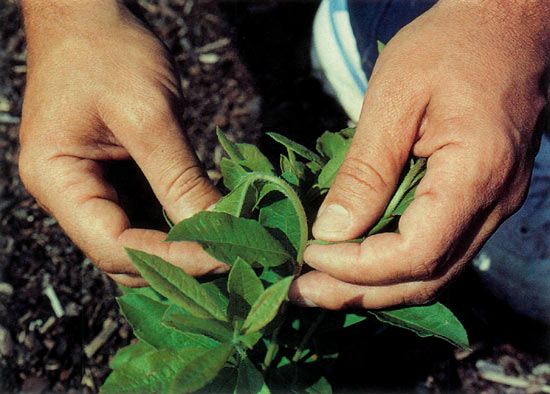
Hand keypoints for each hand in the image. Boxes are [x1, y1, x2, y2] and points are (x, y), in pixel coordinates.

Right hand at [18, 1, 224, 286]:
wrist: (89, 16)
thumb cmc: (109, 51)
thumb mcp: (148, 114)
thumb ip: (180, 178)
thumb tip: (219, 232)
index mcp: (58, 181)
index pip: (115, 245)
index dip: (172, 261)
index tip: (226, 259)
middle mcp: (70, 196)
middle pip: (124, 255)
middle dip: (178, 263)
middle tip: (235, 261)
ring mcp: (92, 190)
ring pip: (138, 242)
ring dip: (182, 250)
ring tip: (230, 250)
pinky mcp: (115, 180)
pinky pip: (147, 216)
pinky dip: (179, 225)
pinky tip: (213, 225)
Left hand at [291, 0, 548, 308]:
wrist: (505, 24)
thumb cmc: (450, 45)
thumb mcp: (395, 98)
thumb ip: (366, 170)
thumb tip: (333, 231)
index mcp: (476, 174)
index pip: (414, 253)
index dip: (356, 266)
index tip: (309, 253)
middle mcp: (494, 202)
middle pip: (424, 278)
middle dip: (358, 292)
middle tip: (302, 291)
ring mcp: (493, 205)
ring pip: (433, 273)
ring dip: (374, 287)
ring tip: (321, 283)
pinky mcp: (482, 199)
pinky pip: (439, 250)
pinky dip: (394, 264)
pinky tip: (357, 259)